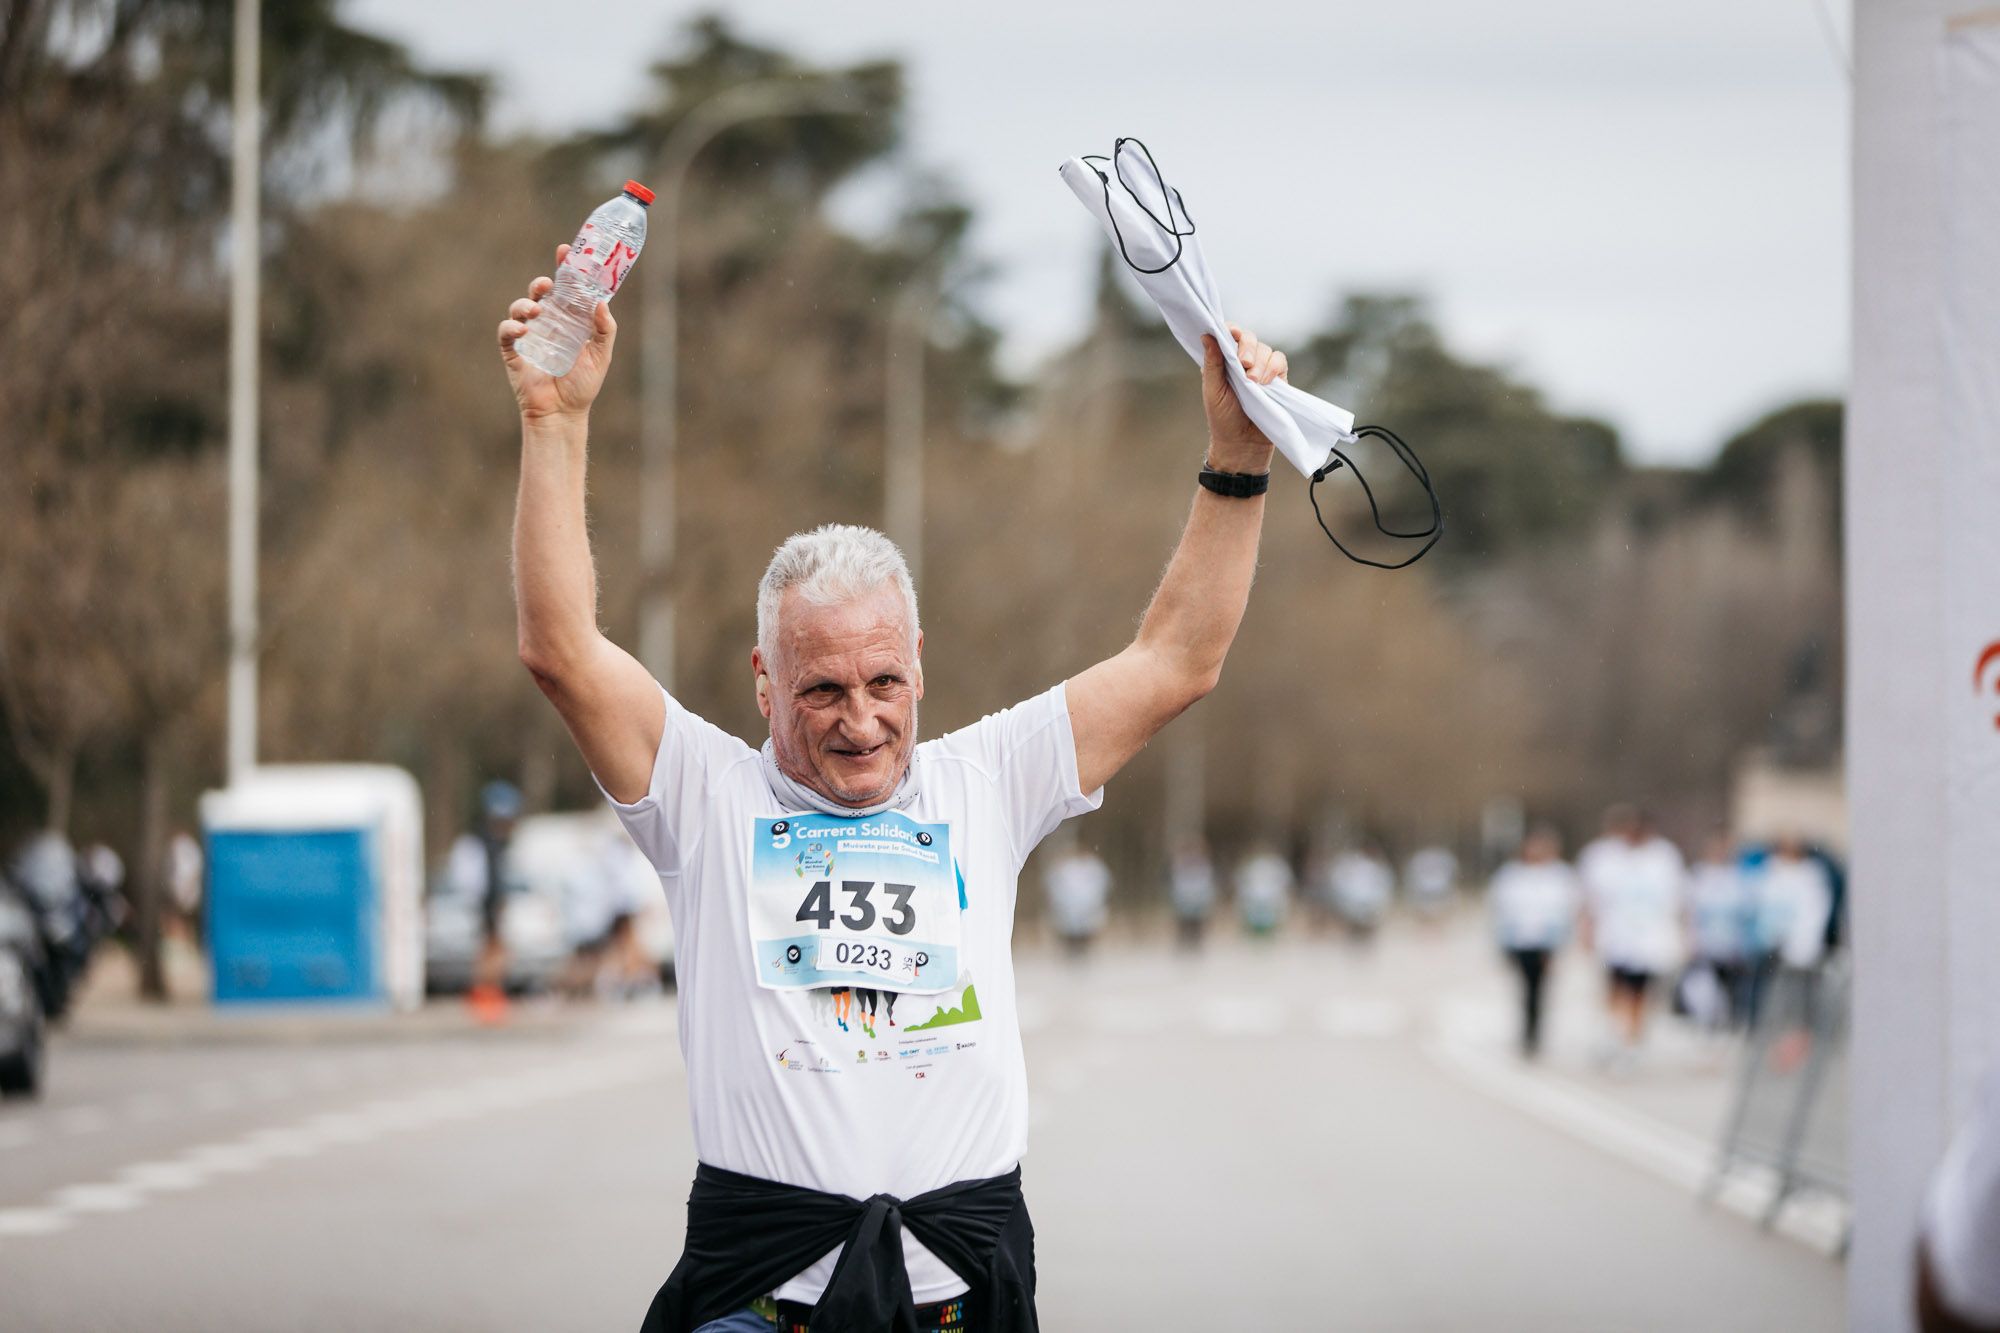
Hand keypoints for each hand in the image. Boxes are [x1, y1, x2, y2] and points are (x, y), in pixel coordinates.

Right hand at [497, 243, 617, 421]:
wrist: (563, 414)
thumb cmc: (582, 386)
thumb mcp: (601, 355)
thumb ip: (604, 329)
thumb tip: (601, 302)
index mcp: (569, 320)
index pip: (566, 289)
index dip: (565, 269)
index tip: (565, 251)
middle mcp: (548, 323)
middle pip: (540, 293)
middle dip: (541, 282)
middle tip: (548, 283)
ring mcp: (530, 335)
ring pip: (520, 307)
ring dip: (525, 303)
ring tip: (536, 310)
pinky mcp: (514, 350)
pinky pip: (506, 331)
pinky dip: (511, 326)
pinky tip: (522, 330)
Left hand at [1200, 323, 1285, 473]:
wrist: (1242, 444)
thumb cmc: (1222, 419)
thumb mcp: (1213, 391)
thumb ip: (1212, 363)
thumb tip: (1207, 335)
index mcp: (1224, 362)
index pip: (1229, 335)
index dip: (1231, 330)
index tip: (1232, 334)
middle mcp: (1243, 362)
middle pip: (1249, 338)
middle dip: (1247, 347)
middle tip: (1245, 364)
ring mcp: (1261, 370)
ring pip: (1266, 350)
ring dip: (1261, 363)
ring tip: (1253, 382)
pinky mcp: (1277, 380)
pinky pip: (1280, 361)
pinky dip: (1274, 367)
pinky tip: (1266, 381)